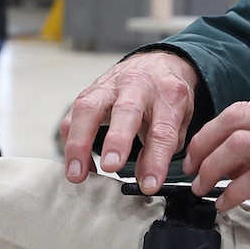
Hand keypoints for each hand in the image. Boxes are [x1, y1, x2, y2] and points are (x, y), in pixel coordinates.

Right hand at [59, 51, 200, 194]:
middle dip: (117, 140)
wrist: (155, 64)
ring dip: (79, 143)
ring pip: (89, 109)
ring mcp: (109, 86)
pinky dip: (70, 141)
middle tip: (111, 166)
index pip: (162, 130)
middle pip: (126, 111)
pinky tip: (77, 163)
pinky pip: (73, 115)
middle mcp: (137, 86)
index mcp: (167, 94)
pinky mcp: (88, 92)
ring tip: (77, 173)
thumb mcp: (178, 120)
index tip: (149, 184)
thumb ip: (163, 148)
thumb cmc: (166, 97)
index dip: (156, 160)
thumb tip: (144, 180)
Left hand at [185, 97, 249, 223]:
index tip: (200, 150)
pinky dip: (233, 192)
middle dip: (203, 146)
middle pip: (232, 122)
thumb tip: (241, 159)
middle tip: (192, 169)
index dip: (212, 130)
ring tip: (204, 188)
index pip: (241, 110)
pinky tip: (227, 204)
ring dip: (212, 168)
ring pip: (238, 145)